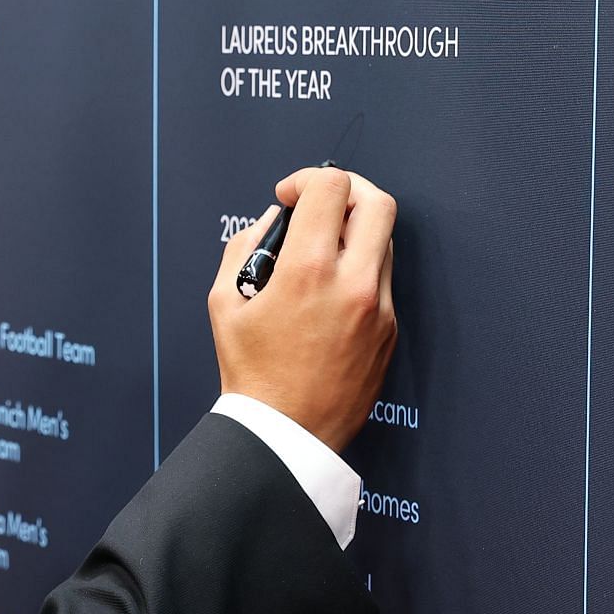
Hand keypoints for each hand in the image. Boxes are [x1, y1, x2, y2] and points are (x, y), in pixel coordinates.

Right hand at [208, 166, 397, 453]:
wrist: (287, 435)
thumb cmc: (251, 374)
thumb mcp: (224, 302)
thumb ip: (244, 247)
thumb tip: (273, 220)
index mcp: (308, 271)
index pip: (332, 186)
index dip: (306, 179)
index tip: (288, 198)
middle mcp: (353, 284)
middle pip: (377, 201)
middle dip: (346, 190)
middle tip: (319, 206)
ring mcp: (379, 309)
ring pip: (384, 240)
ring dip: (355, 232)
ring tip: (320, 254)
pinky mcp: (390, 331)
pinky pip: (383, 280)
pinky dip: (359, 271)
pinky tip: (329, 294)